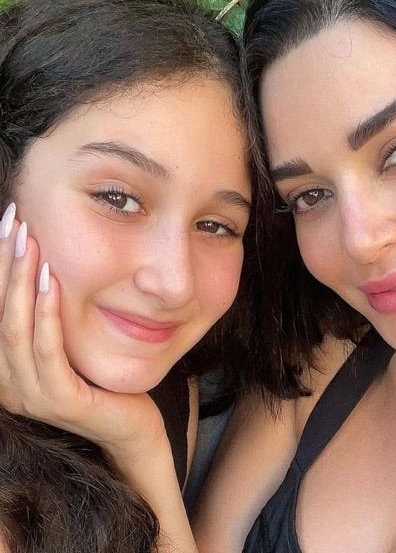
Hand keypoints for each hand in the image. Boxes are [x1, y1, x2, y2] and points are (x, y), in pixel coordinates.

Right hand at [0, 204, 166, 458]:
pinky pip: (49, 352)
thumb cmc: (102, 378)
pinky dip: (47, 316)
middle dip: (4, 263)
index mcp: (7, 367)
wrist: (133, 426)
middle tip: (14, 219)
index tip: (9, 221)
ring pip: (15, 329)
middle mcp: (8, 383)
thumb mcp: (70, 343)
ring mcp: (31, 395)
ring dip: (21, 282)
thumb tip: (45, 266)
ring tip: (30, 242)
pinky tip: (53, 283)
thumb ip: (50, 317)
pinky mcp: (61, 401)